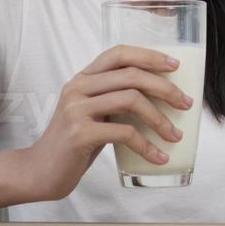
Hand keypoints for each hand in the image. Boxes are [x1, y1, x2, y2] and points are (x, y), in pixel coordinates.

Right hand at [21, 45, 193, 200]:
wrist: (39, 172)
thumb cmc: (73, 144)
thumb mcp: (92, 114)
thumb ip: (114, 100)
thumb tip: (159, 98)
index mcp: (82, 78)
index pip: (119, 53)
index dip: (149, 55)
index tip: (175, 65)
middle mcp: (77, 88)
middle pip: (132, 75)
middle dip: (165, 88)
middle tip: (185, 104)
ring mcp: (76, 109)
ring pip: (131, 100)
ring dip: (160, 119)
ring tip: (175, 135)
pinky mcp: (80, 134)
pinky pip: (124, 133)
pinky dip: (147, 145)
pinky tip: (159, 157)